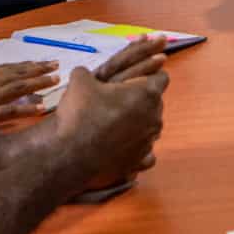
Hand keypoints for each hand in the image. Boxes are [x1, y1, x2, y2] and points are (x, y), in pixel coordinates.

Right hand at [0, 62, 60, 131]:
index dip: (27, 65)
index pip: (10, 68)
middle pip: (20, 74)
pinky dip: (28, 107)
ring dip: (39, 82)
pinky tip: (41, 106)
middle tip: (56, 65)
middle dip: (39, 69)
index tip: (41, 62)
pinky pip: (13, 110)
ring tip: (55, 79)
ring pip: (21, 87)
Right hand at [52, 36, 168, 190]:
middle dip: (140, 100)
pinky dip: (135, 148)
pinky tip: (119, 146)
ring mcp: (149, 142)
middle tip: (116, 100)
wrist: (71, 156)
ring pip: (150, 126)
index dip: (148, 75)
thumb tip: (83, 74)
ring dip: (136, 123)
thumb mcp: (80, 81)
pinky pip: (144, 152)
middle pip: (155, 103)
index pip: (162, 77)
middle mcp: (154, 118)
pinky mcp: (140, 161)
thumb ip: (88, 72)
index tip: (132, 80)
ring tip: (112, 123)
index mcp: (146, 94)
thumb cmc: (80, 114)